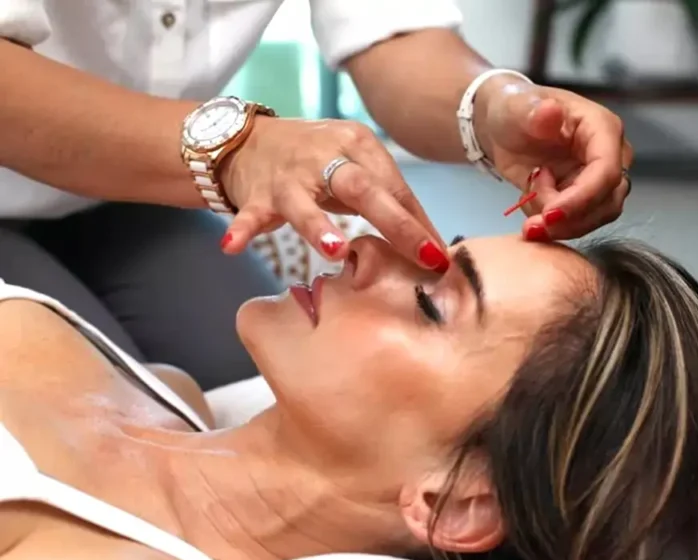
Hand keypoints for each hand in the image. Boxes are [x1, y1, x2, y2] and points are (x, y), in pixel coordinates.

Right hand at [218, 117, 449, 272]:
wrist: (248, 140)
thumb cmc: (318, 163)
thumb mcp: (357, 170)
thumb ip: (390, 202)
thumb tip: (435, 246)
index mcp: (358, 145)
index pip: (396, 188)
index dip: (420, 224)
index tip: (442, 258)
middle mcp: (325, 156)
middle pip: (364, 188)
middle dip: (396, 223)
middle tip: (423, 256)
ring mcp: (289, 175)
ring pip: (304, 201)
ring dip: (319, 226)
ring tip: (335, 250)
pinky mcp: (257, 193)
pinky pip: (249, 214)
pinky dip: (242, 229)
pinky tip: (233, 247)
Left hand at [475, 78, 633, 240]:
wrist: (504, 128)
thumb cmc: (515, 110)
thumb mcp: (516, 107)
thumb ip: (533, 111)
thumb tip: (551, 110)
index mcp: (602, 128)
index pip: (607, 171)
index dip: (582, 198)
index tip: (549, 214)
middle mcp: (610, 156)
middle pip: (608, 201)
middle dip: (571, 219)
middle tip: (534, 226)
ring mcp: (599, 180)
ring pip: (595, 217)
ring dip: (561, 227)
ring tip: (529, 216)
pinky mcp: (585, 199)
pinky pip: (578, 223)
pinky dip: (553, 226)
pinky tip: (530, 205)